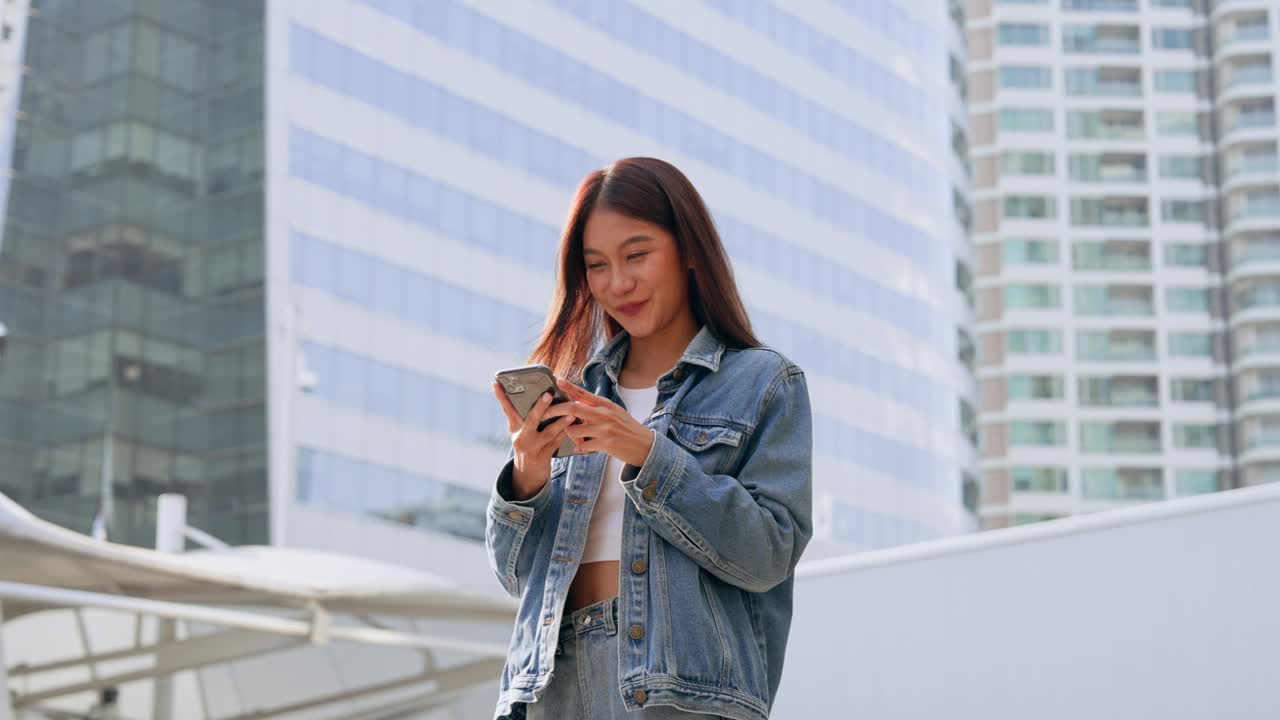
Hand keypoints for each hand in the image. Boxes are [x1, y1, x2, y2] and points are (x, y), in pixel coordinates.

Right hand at [492, 382, 576, 498]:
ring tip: (570, 414)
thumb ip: (518, 414)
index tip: (497, 383)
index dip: (501, 396)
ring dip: (560, 423)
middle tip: (548, 395)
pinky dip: (566, 433)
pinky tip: (574, 426)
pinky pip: (557, 442)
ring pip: (548, 433)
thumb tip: (519, 390)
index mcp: (515, 428)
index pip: (507, 409)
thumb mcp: (518, 430)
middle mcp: (522, 438)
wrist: (528, 472)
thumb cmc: (525, 443)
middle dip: (540, 407)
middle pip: (531, 420)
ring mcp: (533, 448)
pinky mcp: (545, 456)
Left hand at [556, 378, 654, 467]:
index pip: (583, 393)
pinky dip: (580, 447)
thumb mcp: (614, 412)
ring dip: (570, 434)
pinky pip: (582, 445)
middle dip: (555, 410)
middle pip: (573, 408)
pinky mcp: (604, 443)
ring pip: (574, 429)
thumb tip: (577, 403)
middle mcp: (604, 414)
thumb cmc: (627, 428)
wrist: (644, 445)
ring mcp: (604, 429)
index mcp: (605, 404)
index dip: (569, 387)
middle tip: (545, 414)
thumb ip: (597, 408)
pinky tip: (584, 447)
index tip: (557, 381)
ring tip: (577, 436)